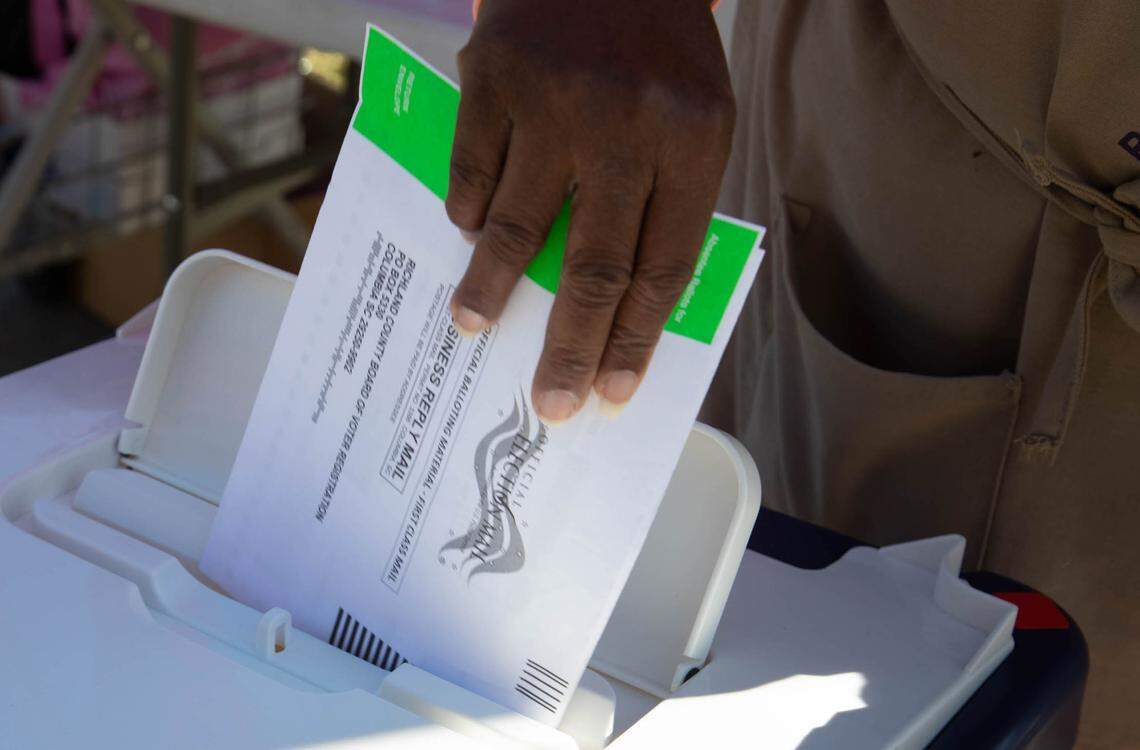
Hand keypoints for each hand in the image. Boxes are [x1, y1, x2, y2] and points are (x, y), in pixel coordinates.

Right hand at [447, 0, 733, 422]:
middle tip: (550, 404)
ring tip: (472, 326)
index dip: (637, 338)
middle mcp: (625, 126)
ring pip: (520, 227)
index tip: (614, 391)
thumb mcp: (693, 115)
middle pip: (596, 268)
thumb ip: (665, 200)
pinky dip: (468, 211)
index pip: (664, 268)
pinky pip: (473, 169)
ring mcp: (554, 101)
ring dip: (492, 288)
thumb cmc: (658, 48)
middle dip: (571, 348)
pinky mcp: (493, 76)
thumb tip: (620, 304)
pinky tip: (468, 234)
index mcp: (693, 141)